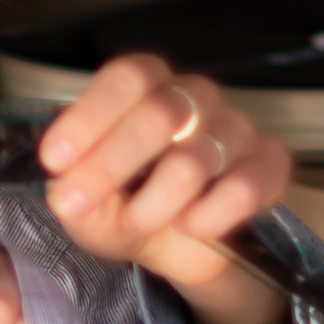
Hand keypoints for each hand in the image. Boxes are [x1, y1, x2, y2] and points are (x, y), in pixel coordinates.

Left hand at [39, 54, 291, 323]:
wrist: (178, 245)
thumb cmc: (124, 206)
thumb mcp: (86, 205)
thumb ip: (73, 193)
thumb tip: (66, 192)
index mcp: (146, 88)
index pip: (127, 78)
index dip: (89, 116)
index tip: (55, 159)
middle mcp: (194, 98)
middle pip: (159, 113)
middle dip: (109, 164)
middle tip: (76, 202)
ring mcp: (236, 128)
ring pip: (195, 159)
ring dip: (156, 202)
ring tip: (138, 222)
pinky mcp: (268, 166)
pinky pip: (246, 186)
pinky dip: (211, 214)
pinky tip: (190, 226)